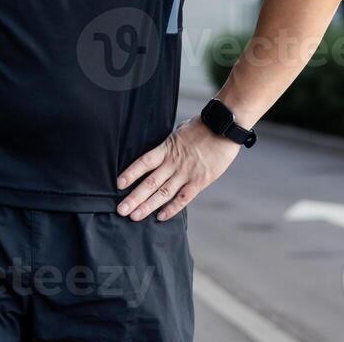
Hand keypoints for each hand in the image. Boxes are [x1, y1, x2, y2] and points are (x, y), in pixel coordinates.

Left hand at [114, 116, 239, 221]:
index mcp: (167, 148)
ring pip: (163, 193)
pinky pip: (183, 198)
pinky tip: (160, 217)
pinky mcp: (200, 181)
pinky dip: (172, 209)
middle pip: (150, 182)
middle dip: (134, 198)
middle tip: (121, 210)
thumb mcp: (179, 131)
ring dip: (147, 206)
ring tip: (134, 217)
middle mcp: (173, 163)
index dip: (130, 173)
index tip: (118, 184)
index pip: (144, 162)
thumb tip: (161, 152)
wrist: (224, 127)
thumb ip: (169, 145)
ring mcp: (186, 173)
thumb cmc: (202, 126)